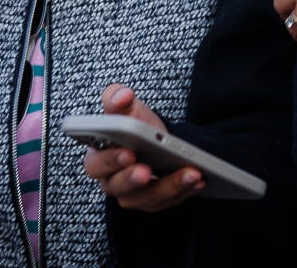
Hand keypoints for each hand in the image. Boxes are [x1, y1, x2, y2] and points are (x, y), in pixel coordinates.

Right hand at [81, 84, 204, 211]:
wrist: (156, 139)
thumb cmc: (135, 124)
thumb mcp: (127, 108)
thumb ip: (117, 98)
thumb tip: (122, 95)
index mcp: (99, 158)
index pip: (96, 165)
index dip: (110, 161)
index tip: (129, 153)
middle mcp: (112, 182)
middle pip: (119, 187)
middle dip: (135, 179)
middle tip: (149, 170)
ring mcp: (134, 195)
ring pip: (148, 197)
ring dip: (170, 186)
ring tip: (191, 172)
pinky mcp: (155, 202)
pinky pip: (169, 201)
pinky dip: (185, 190)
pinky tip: (199, 179)